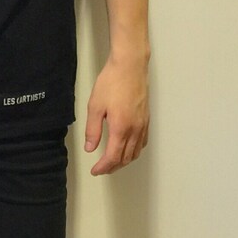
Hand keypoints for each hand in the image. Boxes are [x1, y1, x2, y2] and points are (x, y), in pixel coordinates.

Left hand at [84, 54, 149, 175]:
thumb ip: (93, 130)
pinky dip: (134, 151)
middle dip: (113, 167)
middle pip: (126, 158)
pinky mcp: (147, 118)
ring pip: (136, 152)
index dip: (103, 167)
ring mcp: (143, 124)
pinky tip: (127, 148)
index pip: (113, 157)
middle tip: (101, 169)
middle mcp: (135, 129)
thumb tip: (90, 149)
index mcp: (121, 128)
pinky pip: (142, 142)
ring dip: (124, 160)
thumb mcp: (95, 106)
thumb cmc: (111, 83)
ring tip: (112, 162)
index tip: (95, 171)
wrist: (130, 66)